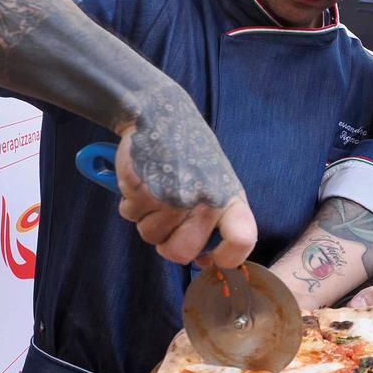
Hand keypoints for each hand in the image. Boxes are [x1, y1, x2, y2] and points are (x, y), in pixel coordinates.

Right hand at [112, 93, 255, 267]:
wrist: (160, 113)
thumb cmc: (189, 152)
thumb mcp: (216, 180)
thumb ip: (215, 217)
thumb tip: (205, 259)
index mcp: (229, 196)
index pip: (242, 240)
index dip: (228, 258)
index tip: (212, 259)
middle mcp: (205, 200)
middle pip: (182, 253)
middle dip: (167, 243)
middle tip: (166, 219)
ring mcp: (174, 197)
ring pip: (150, 236)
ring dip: (146, 218)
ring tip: (155, 188)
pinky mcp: (144, 190)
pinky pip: (130, 215)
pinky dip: (130, 202)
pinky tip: (141, 180)